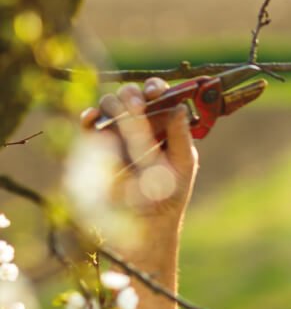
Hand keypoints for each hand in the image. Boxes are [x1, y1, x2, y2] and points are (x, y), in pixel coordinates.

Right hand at [79, 78, 198, 225]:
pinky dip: (89, 118)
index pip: (159, 96)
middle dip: (132, 94)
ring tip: (119, 114)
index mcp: (164, 123)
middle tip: (135, 103)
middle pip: (131, 95)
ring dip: (112, 104)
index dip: (156, 89)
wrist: (147, 220)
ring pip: (109, 105)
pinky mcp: (99, 146)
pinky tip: (92, 120)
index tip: (156, 93)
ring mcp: (117, 132)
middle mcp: (140, 123)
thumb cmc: (171, 190)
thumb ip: (181, 136)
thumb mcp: (183, 164)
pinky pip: (89, 125)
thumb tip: (180, 107)